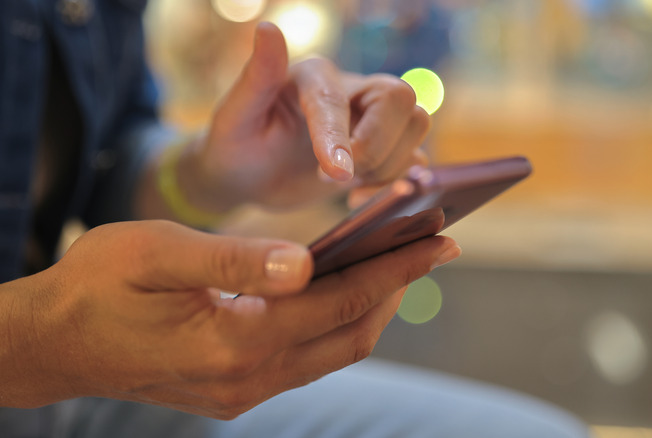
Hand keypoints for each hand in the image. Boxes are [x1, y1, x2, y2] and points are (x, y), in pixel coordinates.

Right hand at [30, 220, 459, 418]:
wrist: (53, 345)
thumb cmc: (96, 287)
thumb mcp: (155, 253)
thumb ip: (231, 259)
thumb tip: (304, 262)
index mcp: (232, 341)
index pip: (338, 300)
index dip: (392, 268)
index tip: (439, 238)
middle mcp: (246, 379)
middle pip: (350, 334)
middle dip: (396, 288)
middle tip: (432, 244)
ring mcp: (241, 393)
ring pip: (333, 352)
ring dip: (370, 307)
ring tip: (396, 264)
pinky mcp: (233, 393)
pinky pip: (305, 360)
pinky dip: (335, 325)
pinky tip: (339, 291)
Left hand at [187, 22, 429, 209]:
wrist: (247, 176)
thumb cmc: (235, 144)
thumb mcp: (234, 115)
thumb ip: (256, 76)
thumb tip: (266, 28)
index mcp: (314, 76)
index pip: (339, 99)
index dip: (340, 138)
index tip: (334, 174)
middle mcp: (350, 90)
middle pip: (401, 99)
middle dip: (377, 147)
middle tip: (337, 180)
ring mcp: (370, 121)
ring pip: (416, 125)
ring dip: (388, 167)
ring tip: (344, 189)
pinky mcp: (381, 151)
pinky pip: (414, 159)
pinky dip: (396, 183)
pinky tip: (356, 198)